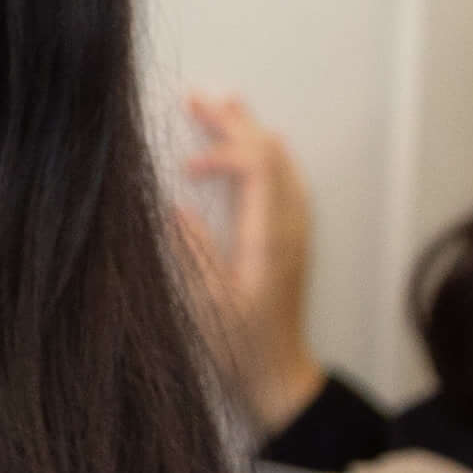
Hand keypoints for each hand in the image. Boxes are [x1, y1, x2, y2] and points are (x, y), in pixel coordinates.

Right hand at [174, 90, 323, 435]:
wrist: (280, 374)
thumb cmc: (236, 346)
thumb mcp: (204, 306)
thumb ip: (193, 254)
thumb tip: (176, 208)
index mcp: (267, 239)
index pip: (255, 168)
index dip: (220, 152)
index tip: (184, 168)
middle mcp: (289, 227)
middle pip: (270, 155)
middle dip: (233, 123)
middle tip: (197, 97)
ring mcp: (296, 230)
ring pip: (281, 162)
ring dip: (250, 130)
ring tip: (223, 102)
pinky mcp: (293, 236)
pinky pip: (287, 178)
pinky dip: (267, 152)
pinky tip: (261, 142)